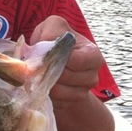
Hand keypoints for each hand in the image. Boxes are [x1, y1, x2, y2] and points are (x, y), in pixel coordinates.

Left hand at [30, 16, 113, 130]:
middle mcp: (92, 74)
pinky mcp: (72, 103)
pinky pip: (56, 102)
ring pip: (60, 91)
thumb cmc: (53, 41)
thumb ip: (51, 30)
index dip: (59, 58)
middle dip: (49, 71)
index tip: (46, 54)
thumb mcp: (52, 27)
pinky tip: (44, 84)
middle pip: (67, 77)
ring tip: (40, 74)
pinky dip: (46, 93)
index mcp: (93, 54)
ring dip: (45, 83)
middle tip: (39, 66)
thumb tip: (47, 43)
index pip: (78, 61)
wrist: (52, 64)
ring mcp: (84, 91)